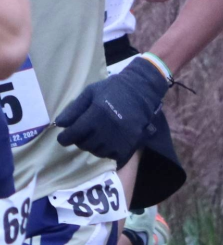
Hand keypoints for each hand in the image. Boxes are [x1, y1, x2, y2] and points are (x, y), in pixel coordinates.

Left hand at [54, 59, 169, 163]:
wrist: (142, 90)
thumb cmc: (113, 89)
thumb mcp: (90, 92)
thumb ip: (74, 109)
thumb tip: (59, 124)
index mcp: (96, 114)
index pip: (72, 135)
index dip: (64, 138)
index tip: (64, 137)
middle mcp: (107, 129)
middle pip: (84, 145)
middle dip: (79, 140)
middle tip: (83, 134)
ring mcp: (120, 137)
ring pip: (97, 151)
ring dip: (93, 146)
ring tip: (96, 137)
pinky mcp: (130, 143)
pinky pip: (112, 155)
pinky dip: (107, 151)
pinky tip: (108, 142)